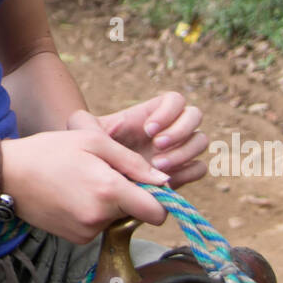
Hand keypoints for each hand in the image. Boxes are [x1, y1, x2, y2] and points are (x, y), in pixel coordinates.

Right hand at [2, 128, 174, 245]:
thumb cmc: (50, 151)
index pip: (157, 213)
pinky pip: (98, 226)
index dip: (160, 200)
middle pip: (135, 212)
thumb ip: (132, 162)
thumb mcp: (92, 142)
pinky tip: (72, 195)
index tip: (148, 186)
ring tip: (81, 182)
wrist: (8, 176)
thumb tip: (164, 181)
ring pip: (116, 219)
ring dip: (108, 203)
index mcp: (109, 191)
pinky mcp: (76, 240)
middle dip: (128, 195)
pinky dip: (93, 212)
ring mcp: (87, 232)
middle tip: (101, 172)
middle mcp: (100, 217)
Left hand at [66, 93, 207, 186]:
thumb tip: (82, 119)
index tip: (148, 129)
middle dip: (179, 131)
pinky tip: (167, 180)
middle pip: (194, 116)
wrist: (100, 182)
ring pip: (201, 141)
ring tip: (159, 166)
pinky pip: (200, 168)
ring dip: (183, 152)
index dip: (168, 111)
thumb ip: (84, 124)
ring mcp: (178, 151)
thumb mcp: (85, 135)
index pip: (176, 100)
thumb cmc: (92, 153)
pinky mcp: (181, 173)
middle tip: (157, 145)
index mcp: (151, 114)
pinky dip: (188, 171)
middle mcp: (170, 129)